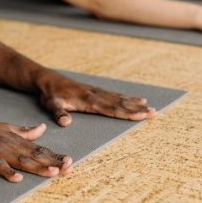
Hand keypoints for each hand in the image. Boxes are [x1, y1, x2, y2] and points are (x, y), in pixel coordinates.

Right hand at [0, 109, 72, 181]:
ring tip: (52, 172)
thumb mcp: (6, 128)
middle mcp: (10, 145)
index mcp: (16, 140)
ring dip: (36, 166)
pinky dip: (7, 171)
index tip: (70, 162)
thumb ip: (25, 131)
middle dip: (52, 162)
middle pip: (34, 155)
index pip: (40, 148)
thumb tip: (43, 128)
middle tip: (69, 168)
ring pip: (20, 160)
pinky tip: (17, 178)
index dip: (54, 156)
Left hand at [38, 74, 155, 126]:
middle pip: (121, 103)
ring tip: (151, 107)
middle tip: (155, 113)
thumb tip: (66, 122)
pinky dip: (126, 98)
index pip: (112, 109)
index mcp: (88, 101)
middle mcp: (96, 95)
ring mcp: (97, 92)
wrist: (47, 80)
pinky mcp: (95, 91)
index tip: (142, 115)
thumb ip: (59, 113)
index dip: (127, 113)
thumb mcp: (51, 105)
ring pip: (120, 98)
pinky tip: (135, 99)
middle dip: (138, 109)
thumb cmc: (50, 94)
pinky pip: (114, 95)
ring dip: (136, 103)